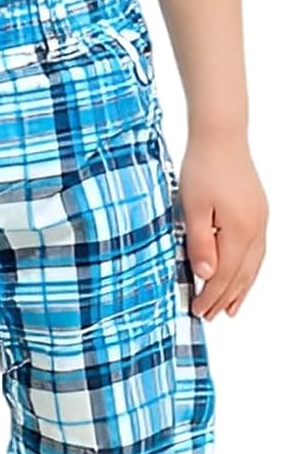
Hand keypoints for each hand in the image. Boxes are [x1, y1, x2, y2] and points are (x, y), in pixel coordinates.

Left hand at [179, 129, 268, 319]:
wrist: (222, 137)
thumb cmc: (203, 170)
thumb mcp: (192, 209)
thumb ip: (199, 244)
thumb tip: (206, 275)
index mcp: (239, 229)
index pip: (225, 275)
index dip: (210, 296)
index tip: (196, 311)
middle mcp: (256, 227)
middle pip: (242, 274)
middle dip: (224, 298)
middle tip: (209, 317)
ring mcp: (261, 219)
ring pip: (254, 264)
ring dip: (241, 288)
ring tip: (230, 308)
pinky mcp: (259, 212)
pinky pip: (258, 250)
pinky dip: (249, 269)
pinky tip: (242, 277)